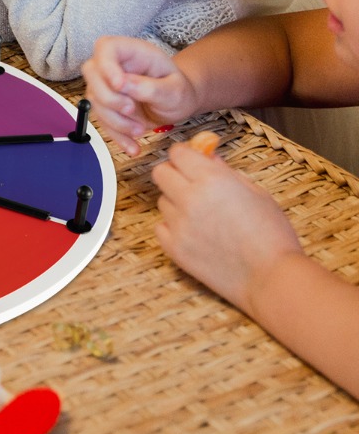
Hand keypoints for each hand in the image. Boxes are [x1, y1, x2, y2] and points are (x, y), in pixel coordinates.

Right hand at [81, 35, 197, 155]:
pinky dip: (116, 136)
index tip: (119, 85)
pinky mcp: (106, 106)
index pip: (106, 48)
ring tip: (140, 130)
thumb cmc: (178, 90)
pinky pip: (101, 121)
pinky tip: (132, 146)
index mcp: (131, 52)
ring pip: (94, 100)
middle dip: (108, 97)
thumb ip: (150, 87)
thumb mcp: (174, 89)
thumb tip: (124, 84)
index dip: (106, 65)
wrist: (177, 105)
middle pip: (91, 73)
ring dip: (115, 120)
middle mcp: (113, 65)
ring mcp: (106, 85)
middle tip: (131, 110)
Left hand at [154, 142, 302, 314]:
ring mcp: (180, 224)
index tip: (192, 162)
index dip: (185, 156)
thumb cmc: (272, 235)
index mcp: (211, 180)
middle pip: (161, 173)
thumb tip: (208, 157)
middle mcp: (190, 198)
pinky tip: (193, 234)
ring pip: (162, 201)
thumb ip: (226, 172)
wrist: (273, 279)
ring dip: (176, 203)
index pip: (177, 153)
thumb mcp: (257, 193)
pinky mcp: (175, 249)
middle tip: (191, 185)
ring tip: (201, 217)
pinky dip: (172, 228)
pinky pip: (161, 227)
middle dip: (174, 174)